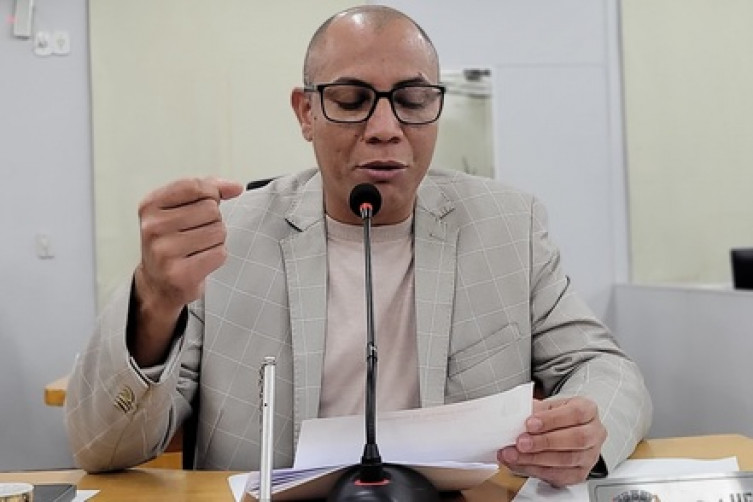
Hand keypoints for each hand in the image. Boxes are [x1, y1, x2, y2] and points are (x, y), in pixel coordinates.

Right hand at [130, 177, 243, 364]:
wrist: (157, 284)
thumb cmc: (171, 242)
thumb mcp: (178, 210)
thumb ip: (207, 191)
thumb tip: (235, 187)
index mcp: (150, 206)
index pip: (194, 186)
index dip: (211, 192)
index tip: (213, 200)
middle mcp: (153, 227)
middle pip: (210, 209)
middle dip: (213, 220)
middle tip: (196, 233)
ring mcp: (165, 252)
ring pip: (218, 231)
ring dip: (216, 239)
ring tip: (197, 248)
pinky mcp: (180, 273)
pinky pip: (220, 253)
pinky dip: (217, 256)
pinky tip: (200, 260)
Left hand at [497, 396, 606, 486]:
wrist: (561, 430)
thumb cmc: (556, 416)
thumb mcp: (546, 406)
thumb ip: (534, 410)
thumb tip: (514, 418)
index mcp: (588, 410)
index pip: (575, 413)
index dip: (552, 419)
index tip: (529, 423)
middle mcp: (594, 433)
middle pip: (575, 439)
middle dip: (544, 442)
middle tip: (521, 442)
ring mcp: (590, 455)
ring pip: (566, 460)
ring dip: (536, 459)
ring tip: (514, 455)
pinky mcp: (580, 473)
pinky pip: (560, 476)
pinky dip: (536, 470)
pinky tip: (520, 464)